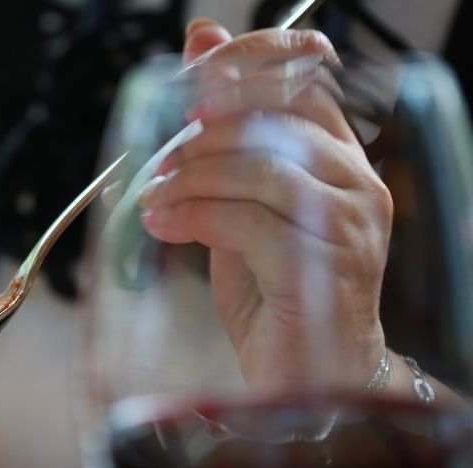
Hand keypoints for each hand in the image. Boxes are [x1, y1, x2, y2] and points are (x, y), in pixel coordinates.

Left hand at [139, 20, 393, 391]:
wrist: (306, 379)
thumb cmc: (274, 294)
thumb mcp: (237, 209)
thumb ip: (221, 142)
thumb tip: (198, 47)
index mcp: (339, 159)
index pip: (304, 77)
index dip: (244, 63)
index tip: (189, 81)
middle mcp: (356, 183)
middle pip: (275, 120)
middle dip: (201, 137)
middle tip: (156, 165)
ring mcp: (349, 225)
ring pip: (262, 170)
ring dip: (191, 180)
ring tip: (152, 202)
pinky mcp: (324, 268)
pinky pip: (251, 223)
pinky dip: (195, 218)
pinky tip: (162, 227)